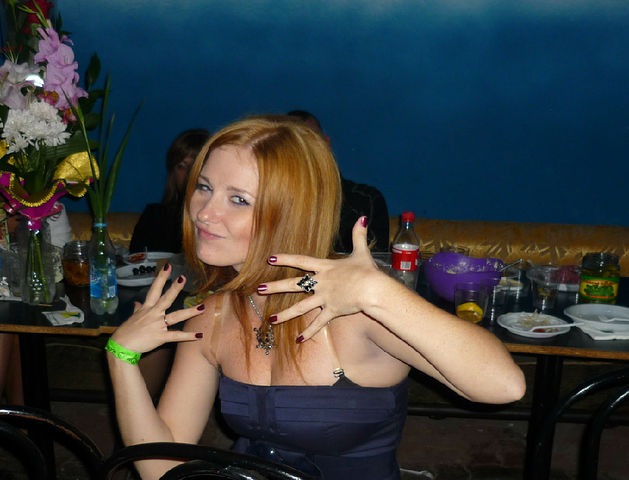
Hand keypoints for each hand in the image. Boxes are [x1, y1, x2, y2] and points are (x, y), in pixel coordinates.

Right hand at [111, 263, 204, 353]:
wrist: (121, 347)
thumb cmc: (126, 332)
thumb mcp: (132, 318)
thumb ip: (137, 309)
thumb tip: (137, 303)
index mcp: (147, 308)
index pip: (154, 289)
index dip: (161, 277)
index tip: (168, 266)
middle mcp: (154, 314)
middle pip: (166, 299)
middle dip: (175, 288)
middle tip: (183, 278)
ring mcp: (158, 325)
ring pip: (176, 316)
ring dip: (190, 312)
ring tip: (202, 307)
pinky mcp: (161, 337)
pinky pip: (176, 336)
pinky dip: (188, 336)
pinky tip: (199, 335)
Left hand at [258, 217, 388, 340]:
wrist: (373, 289)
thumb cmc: (367, 271)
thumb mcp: (362, 251)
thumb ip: (359, 235)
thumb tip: (363, 218)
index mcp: (326, 268)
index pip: (301, 261)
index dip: (285, 259)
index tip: (270, 258)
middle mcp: (321, 283)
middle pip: (294, 285)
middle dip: (276, 287)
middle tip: (259, 289)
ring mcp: (325, 298)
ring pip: (301, 308)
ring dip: (285, 314)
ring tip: (270, 320)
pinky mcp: (332, 311)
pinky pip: (318, 323)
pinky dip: (309, 332)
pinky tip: (298, 340)